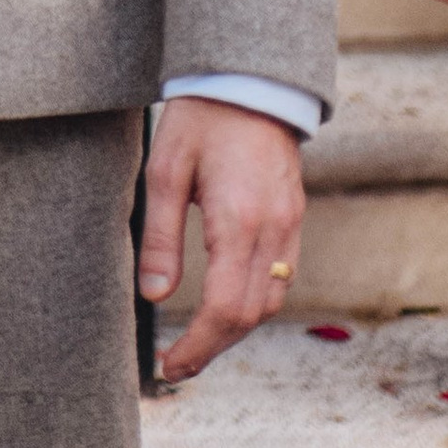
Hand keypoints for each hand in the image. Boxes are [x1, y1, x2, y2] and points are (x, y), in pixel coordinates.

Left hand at [140, 93, 305, 381]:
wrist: (251, 80)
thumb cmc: (201, 120)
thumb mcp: (166, 172)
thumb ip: (160, 236)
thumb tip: (152, 295)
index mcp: (239, 221)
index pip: (225, 308)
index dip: (198, 346)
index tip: (169, 366)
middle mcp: (274, 231)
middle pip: (250, 315)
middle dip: (213, 347)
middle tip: (177, 365)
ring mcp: (291, 226)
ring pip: (271, 301)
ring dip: (235, 330)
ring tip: (196, 343)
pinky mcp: (294, 218)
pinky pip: (281, 278)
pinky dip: (254, 303)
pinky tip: (226, 306)